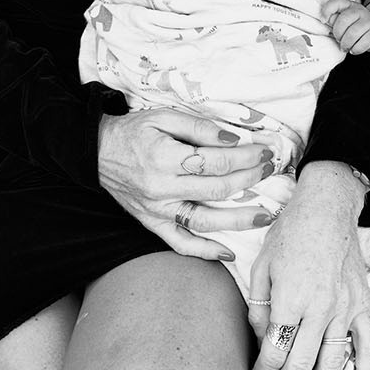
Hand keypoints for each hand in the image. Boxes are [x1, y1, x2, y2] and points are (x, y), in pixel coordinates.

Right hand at [97, 108, 278, 261]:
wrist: (97, 153)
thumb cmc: (133, 132)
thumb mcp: (164, 116)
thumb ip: (200, 128)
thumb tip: (234, 140)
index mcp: (164, 157)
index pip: (215, 161)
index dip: (245, 157)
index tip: (265, 151)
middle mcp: (161, 188)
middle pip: (215, 189)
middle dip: (249, 180)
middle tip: (271, 170)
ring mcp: (157, 210)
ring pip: (204, 221)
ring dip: (238, 220)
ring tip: (265, 215)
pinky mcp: (152, 223)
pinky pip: (180, 243)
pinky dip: (204, 251)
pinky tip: (228, 253)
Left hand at [246, 161, 369, 369]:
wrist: (328, 206)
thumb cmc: (290, 233)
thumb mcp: (262, 264)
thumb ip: (260, 306)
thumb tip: (263, 339)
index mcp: (290, 299)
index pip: (274, 352)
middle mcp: (319, 309)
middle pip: (300, 365)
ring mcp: (344, 308)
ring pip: (333, 362)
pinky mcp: (362, 303)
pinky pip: (367, 343)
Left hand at [321, 0, 369, 53]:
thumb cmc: (356, 27)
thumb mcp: (345, 19)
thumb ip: (335, 18)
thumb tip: (325, 20)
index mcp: (350, 5)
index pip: (337, 2)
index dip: (327, 11)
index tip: (323, 20)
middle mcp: (360, 11)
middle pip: (343, 20)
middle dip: (337, 33)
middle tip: (339, 39)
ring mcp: (369, 22)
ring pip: (352, 34)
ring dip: (345, 44)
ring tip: (345, 46)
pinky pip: (361, 44)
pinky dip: (355, 50)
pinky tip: (354, 49)